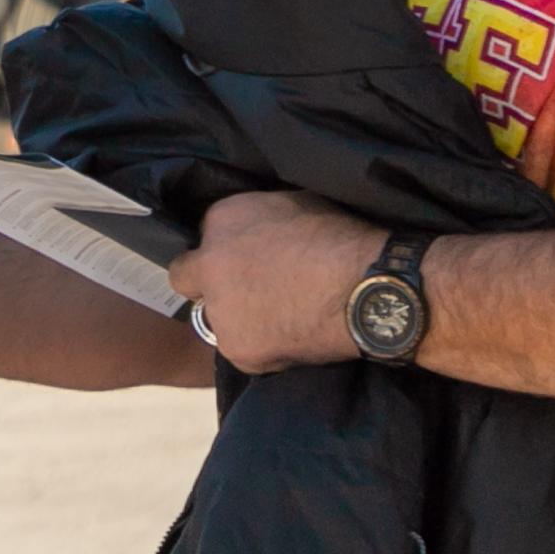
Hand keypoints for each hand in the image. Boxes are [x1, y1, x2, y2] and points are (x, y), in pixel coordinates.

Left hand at [168, 193, 387, 374]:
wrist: (365, 287)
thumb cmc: (341, 237)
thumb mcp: (293, 204)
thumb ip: (259, 221)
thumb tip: (259, 232)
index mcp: (222, 219)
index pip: (202, 236)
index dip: (223, 250)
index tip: (244, 259)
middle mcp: (208, 265)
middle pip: (188, 279)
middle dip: (210, 284)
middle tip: (247, 291)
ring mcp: (220, 311)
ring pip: (216, 318)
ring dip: (238, 318)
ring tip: (280, 318)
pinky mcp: (238, 349)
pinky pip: (243, 348)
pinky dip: (263, 346)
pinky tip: (291, 337)